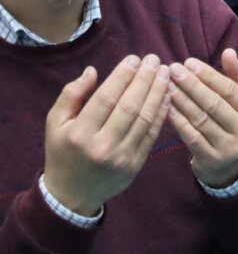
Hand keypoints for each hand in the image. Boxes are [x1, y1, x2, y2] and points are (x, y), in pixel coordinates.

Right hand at [44, 54, 170, 215]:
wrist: (72, 194)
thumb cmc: (63, 152)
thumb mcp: (54, 123)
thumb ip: (71, 95)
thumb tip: (92, 71)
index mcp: (79, 134)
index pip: (106, 98)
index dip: (123, 76)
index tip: (134, 58)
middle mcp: (102, 146)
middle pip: (130, 106)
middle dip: (145, 79)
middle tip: (154, 59)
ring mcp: (122, 157)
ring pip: (145, 118)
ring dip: (158, 92)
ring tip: (164, 72)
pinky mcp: (136, 164)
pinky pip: (153, 133)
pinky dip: (162, 112)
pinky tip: (167, 94)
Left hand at [166, 49, 237, 187]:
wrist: (229, 166)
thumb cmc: (234, 123)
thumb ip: (237, 76)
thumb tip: (229, 52)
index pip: (230, 90)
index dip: (208, 75)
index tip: (188, 62)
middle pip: (214, 104)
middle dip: (192, 85)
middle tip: (173, 70)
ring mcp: (230, 148)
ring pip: (201, 119)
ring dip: (182, 100)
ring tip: (166, 85)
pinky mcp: (212, 160)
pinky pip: (191, 137)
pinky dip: (178, 121)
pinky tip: (167, 108)